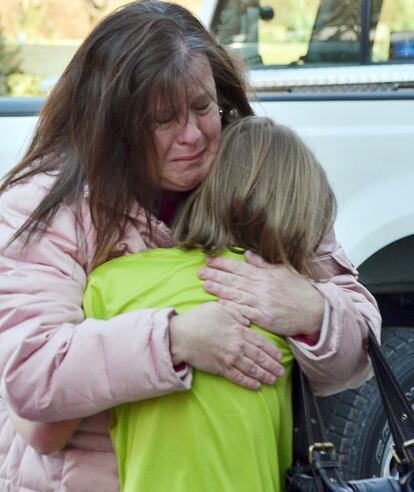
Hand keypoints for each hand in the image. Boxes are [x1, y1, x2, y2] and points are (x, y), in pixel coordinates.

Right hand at [169, 302, 283, 389]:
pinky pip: (238, 377)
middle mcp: (237, 346)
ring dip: (264, 376)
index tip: (279, 356)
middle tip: (281, 372)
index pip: (261, 342)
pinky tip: (257, 386)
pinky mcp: (220, 368)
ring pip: (252, 369)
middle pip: (259, 357)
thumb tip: (247, 321)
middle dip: (272, 366)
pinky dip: (249, 382)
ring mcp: (229, 358)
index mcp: (238, 330)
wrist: (181, 335)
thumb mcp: (219, 308)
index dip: (272, 351)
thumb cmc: (199, 319)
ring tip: (273, 380)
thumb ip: (236, 313)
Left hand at [198, 251, 323, 338]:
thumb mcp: (283, 271)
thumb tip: (248, 254)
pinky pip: (244, 312)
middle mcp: (261, 287)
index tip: (209, 260)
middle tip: (200, 272)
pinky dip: (232, 308)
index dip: (223, 263)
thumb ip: (264, 264)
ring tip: (204, 285)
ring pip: (236, 295)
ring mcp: (262, 302)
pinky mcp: (264, 317)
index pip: (240, 267)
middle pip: (234, 280)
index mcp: (265, 275)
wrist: (314, 310)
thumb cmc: (298, 290)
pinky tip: (220, 304)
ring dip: (219, 290)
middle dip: (215, 275)